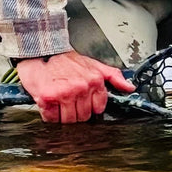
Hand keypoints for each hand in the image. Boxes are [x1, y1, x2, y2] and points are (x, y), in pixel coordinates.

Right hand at [15, 50, 134, 123]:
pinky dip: (49, 114)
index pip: (98, 109)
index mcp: (94, 81)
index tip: (82, 102)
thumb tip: (129, 87)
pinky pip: (51, 118)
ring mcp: (64, 93)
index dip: (89, 108)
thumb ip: (113, 76)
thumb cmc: (66, 60)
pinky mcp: (47, 98)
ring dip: (62, 115)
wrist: (41, 50)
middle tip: (67, 100)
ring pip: (68, 120)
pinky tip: (49, 102)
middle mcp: (81, 87)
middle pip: (83, 117)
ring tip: (58, 101)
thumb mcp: (94, 65)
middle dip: (75, 112)